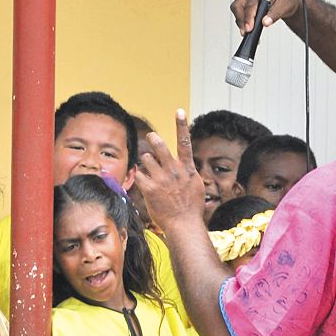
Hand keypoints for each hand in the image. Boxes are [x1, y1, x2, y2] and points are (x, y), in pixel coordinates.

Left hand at [134, 110, 206, 231]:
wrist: (184, 225)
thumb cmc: (191, 209)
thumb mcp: (196, 187)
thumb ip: (189, 173)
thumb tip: (186, 166)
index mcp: (187, 168)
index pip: (185, 142)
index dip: (182, 125)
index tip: (179, 110)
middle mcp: (174, 170)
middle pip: (159, 145)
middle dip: (153, 138)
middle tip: (151, 137)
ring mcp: (161, 179)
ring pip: (146, 159)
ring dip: (146, 162)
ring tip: (151, 172)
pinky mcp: (150, 188)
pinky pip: (139, 174)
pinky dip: (140, 177)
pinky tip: (145, 185)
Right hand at [232, 0, 302, 33]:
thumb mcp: (285, 5)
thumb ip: (276, 13)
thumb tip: (265, 22)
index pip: (250, 3)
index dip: (248, 16)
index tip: (249, 28)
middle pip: (238, 5)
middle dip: (241, 20)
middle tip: (247, 31)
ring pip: (236, 10)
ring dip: (241, 22)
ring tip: (248, 32)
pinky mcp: (246, 4)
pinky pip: (239, 14)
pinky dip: (243, 23)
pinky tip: (249, 30)